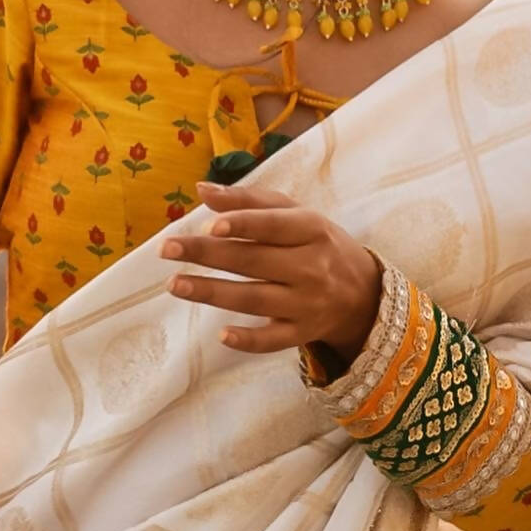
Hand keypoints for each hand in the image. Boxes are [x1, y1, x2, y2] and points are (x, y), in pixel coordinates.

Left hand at [161, 181, 383, 357]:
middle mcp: (311, 267)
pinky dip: (249, 340)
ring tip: (175, 285)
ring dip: (213, 293)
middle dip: (208, 255)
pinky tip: (222, 335)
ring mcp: (307, 303)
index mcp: (311, 229)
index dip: (242, 224)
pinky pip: (274, 341)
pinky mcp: (302, 333)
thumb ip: (249, 200)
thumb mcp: (294, 213)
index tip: (208, 225)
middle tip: (167, 249)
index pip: (274, 226)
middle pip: (254, 261)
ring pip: (255, 300)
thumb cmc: (317, 243)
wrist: (363, 292)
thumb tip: (203, 190)